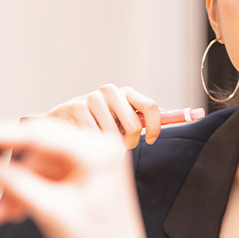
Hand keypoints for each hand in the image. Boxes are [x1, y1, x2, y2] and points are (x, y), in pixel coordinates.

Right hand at [0, 119, 153, 237]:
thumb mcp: (50, 212)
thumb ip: (14, 184)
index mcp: (98, 151)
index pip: (40, 133)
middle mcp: (97, 148)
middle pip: (37, 144)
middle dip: (8, 166)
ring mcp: (89, 160)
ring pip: (37, 161)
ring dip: (15, 184)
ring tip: (2, 210)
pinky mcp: (80, 173)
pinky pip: (44, 173)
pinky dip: (27, 189)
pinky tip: (14, 209)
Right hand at [45, 84, 160, 148]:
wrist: (63, 119)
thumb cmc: (99, 122)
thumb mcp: (121, 118)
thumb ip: (142, 118)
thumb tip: (175, 115)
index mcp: (126, 92)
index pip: (150, 106)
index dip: (155, 127)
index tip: (150, 140)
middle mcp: (110, 91)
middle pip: (133, 125)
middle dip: (129, 143)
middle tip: (121, 146)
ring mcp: (92, 97)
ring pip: (113, 135)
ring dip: (108, 146)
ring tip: (100, 142)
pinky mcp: (76, 107)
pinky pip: (94, 137)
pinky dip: (93, 144)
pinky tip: (86, 140)